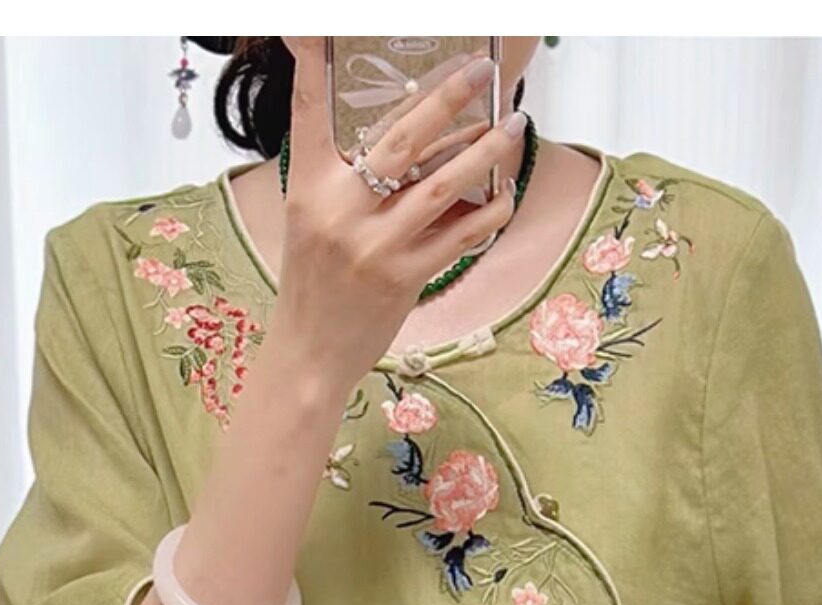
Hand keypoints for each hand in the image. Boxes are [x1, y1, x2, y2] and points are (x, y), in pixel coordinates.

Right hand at [276, 41, 527, 389]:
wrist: (309, 354)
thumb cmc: (314, 282)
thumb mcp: (309, 216)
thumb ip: (342, 171)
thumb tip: (401, 132)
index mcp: (309, 188)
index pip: (308, 111)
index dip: (313, 63)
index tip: (316, 27)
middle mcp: (340, 211)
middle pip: (402, 139)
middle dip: (448, 98)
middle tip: (481, 70)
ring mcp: (375, 245)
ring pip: (443, 184)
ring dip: (486, 151)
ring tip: (513, 125)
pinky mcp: (404, 277)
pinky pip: (460, 234)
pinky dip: (489, 210)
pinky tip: (506, 192)